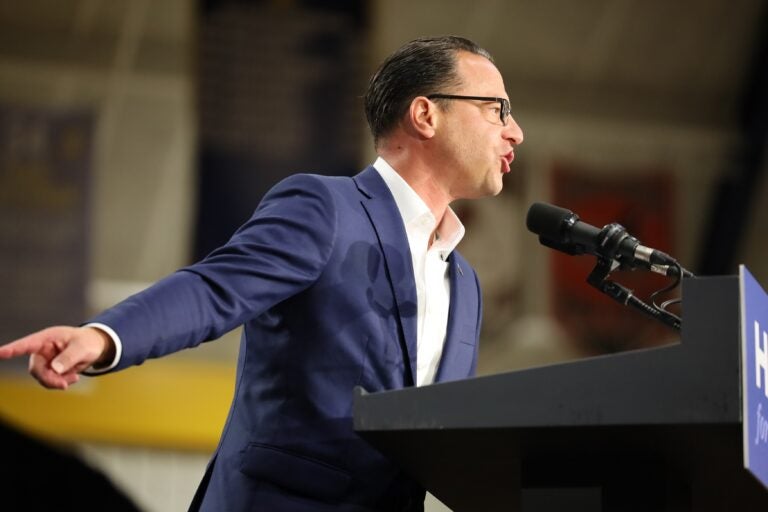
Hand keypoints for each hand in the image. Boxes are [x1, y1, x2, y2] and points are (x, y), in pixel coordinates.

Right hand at [0, 326, 114, 389]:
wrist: (95, 347)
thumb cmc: (88, 341)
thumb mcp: (82, 347)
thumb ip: (69, 357)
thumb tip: (54, 369)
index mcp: (47, 338)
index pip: (26, 344)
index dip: (12, 350)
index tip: (0, 353)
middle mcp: (42, 349)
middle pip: (35, 369)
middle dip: (49, 379)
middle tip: (65, 385)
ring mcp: (45, 360)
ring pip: (42, 377)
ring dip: (56, 382)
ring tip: (74, 378)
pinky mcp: (50, 369)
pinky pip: (50, 381)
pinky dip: (61, 382)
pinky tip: (73, 377)